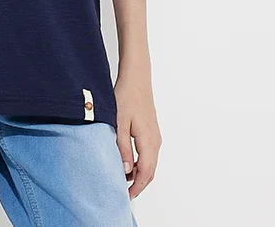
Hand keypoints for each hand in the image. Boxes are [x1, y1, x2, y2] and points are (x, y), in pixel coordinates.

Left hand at [114, 73, 161, 200]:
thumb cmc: (126, 96)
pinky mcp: (151, 131)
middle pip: (150, 171)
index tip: (126, 195)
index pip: (145, 172)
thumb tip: (125, 170)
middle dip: (138, 183)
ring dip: (138, 173)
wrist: (136, 78)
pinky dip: (140, 162)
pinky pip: (148, 153)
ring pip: (149, 162)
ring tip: (122, 177)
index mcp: (148, 141)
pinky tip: (127, 161)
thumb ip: (121, 147)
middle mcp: (155, 141)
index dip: (136, 187)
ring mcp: (155, 136)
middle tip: (123, 191)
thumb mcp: (119, 123)